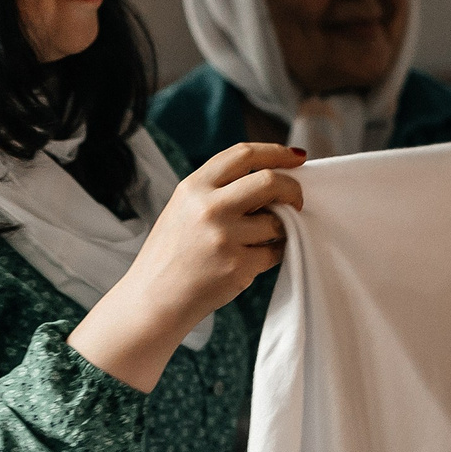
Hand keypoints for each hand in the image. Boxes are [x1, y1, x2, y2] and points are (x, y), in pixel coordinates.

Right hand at [69, 142, 305, 391]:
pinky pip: (275, 252)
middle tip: (298, 200)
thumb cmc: (172, 254)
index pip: (243, 154)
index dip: (276, 152)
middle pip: (270, 181)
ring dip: (279, 229)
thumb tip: (272, 180)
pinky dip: (273, 253)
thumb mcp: (184, 208)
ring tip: (260, 240)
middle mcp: (209, 207)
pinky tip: (255, 260)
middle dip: (293, 189)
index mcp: (193, 187)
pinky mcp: (239, 265)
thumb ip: (219, 191)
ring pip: (276, 221)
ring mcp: (225, 237)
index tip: (297, 158)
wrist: (152, 299)